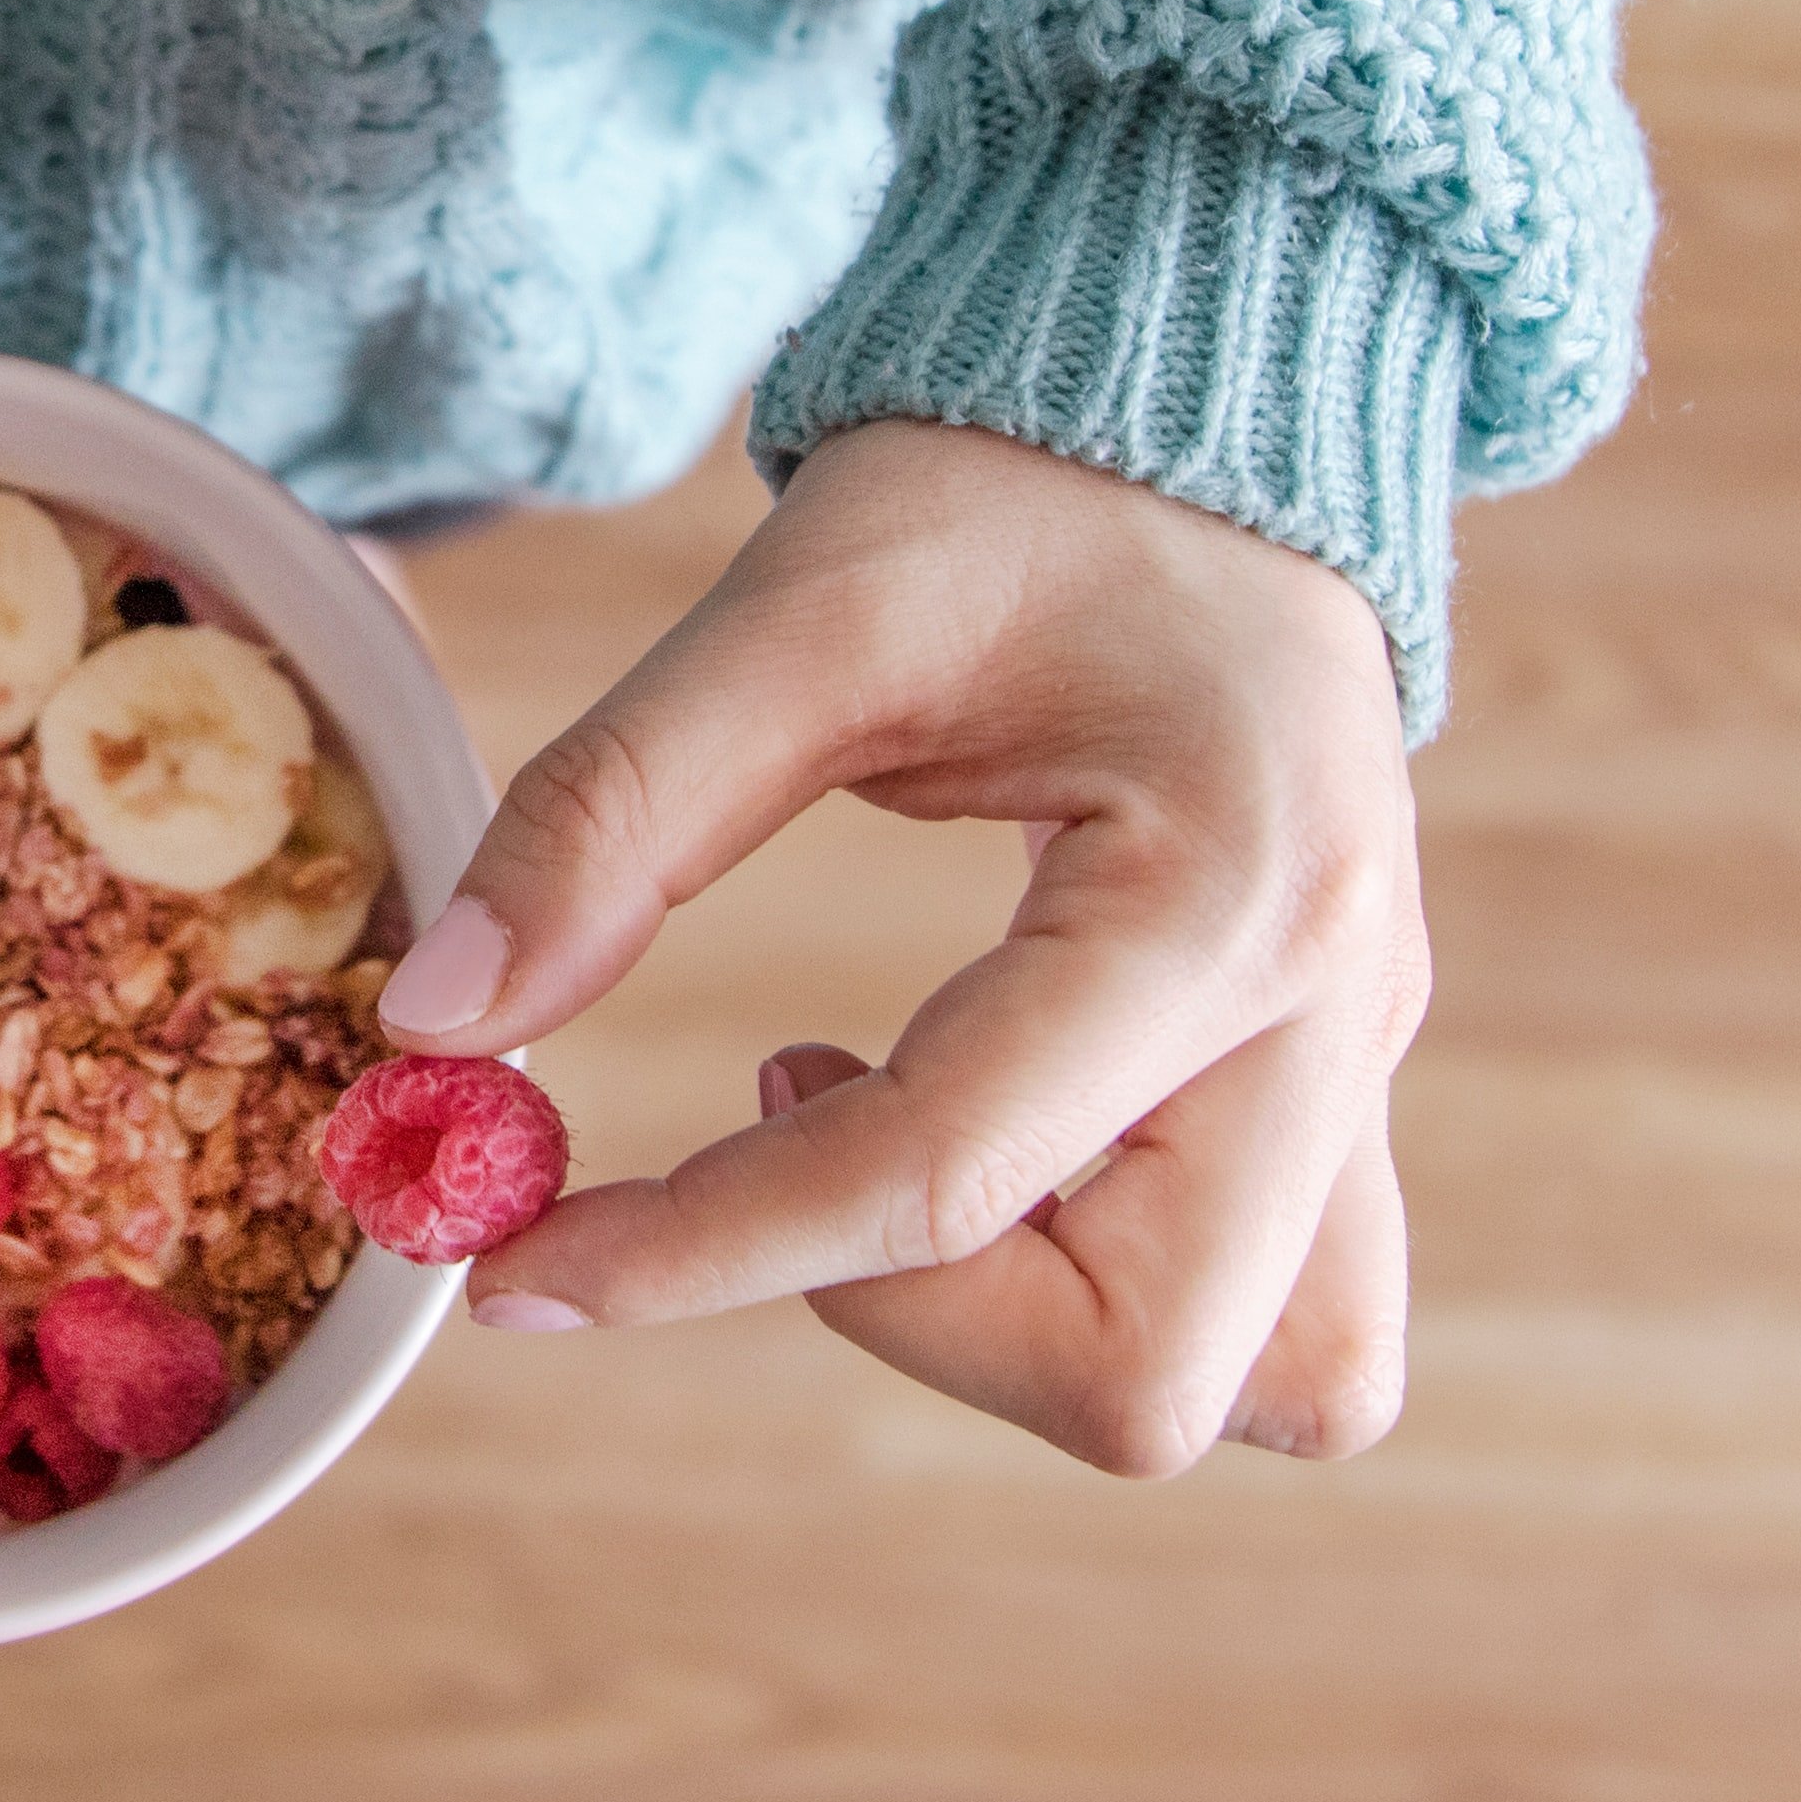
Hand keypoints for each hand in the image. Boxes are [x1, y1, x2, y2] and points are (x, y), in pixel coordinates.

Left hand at [384, 420, 1423, 1474]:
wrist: (1193, 417)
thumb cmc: (1009, 496)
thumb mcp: (796, 612)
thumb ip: (610, 814)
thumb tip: (439, 1026)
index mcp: (1224, 893)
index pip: (938, 1178)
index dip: (695, 1252)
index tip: (507, 1272)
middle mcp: (1336, 1016)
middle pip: (1146, 1374)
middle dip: (899, 1319)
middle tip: (755, 1140)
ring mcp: (1361, 1069)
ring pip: (1265, 1384)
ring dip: (1031, 1334)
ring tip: (879, 1132)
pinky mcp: (1335, 1090)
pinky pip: (1281, 1322)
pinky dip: (1107, 1297)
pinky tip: (971, 1141)